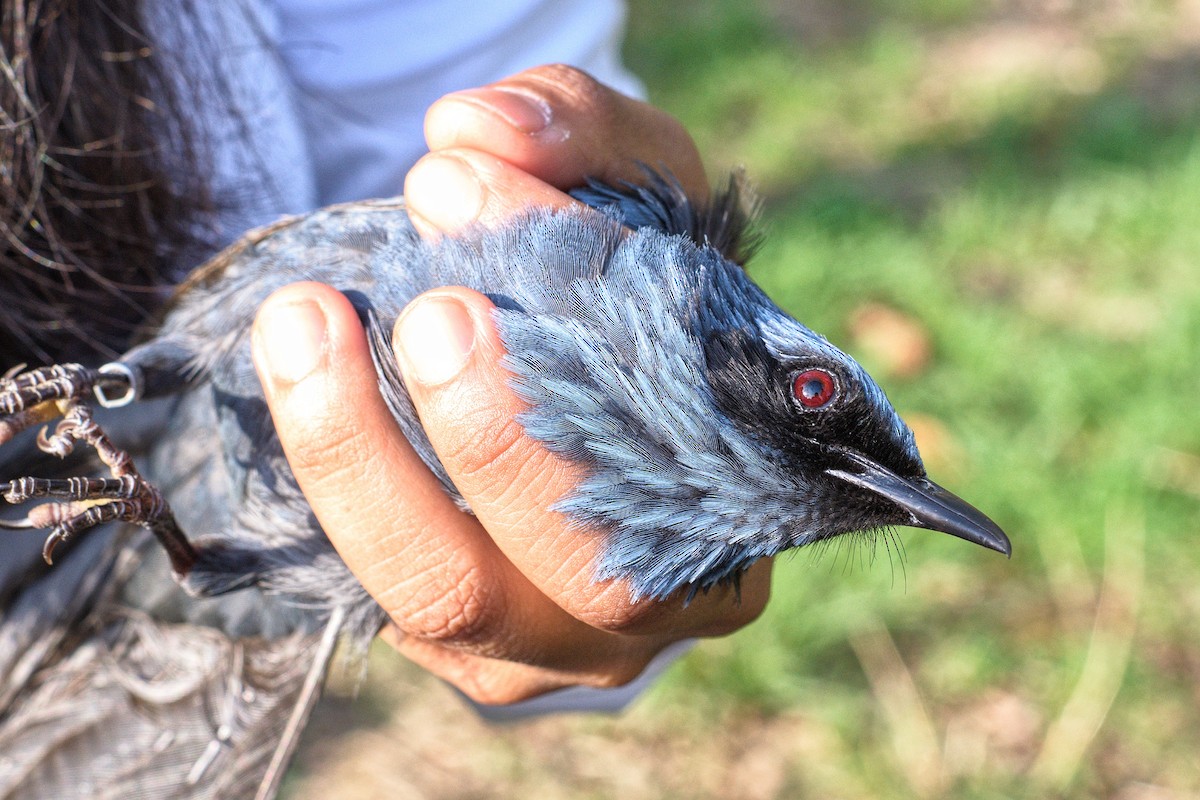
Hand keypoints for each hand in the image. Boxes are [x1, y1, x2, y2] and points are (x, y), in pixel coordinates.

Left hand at [252, 65, 771, 703]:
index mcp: (751, 494)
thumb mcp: (639, 185)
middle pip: (591, 568)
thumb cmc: (628, 293)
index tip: (488, 204)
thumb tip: (473, 129)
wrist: (574, 374)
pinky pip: (383, 587)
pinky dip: (336, 481)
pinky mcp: (456, 644)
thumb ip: (583, 133)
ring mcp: (554, 641)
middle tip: (432, 309)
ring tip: (303, 323)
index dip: (597, 335)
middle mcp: (666, 597)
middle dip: (500, 438)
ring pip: (454, 598)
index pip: (694, 442)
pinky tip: (298, 369)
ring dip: (365, 462)